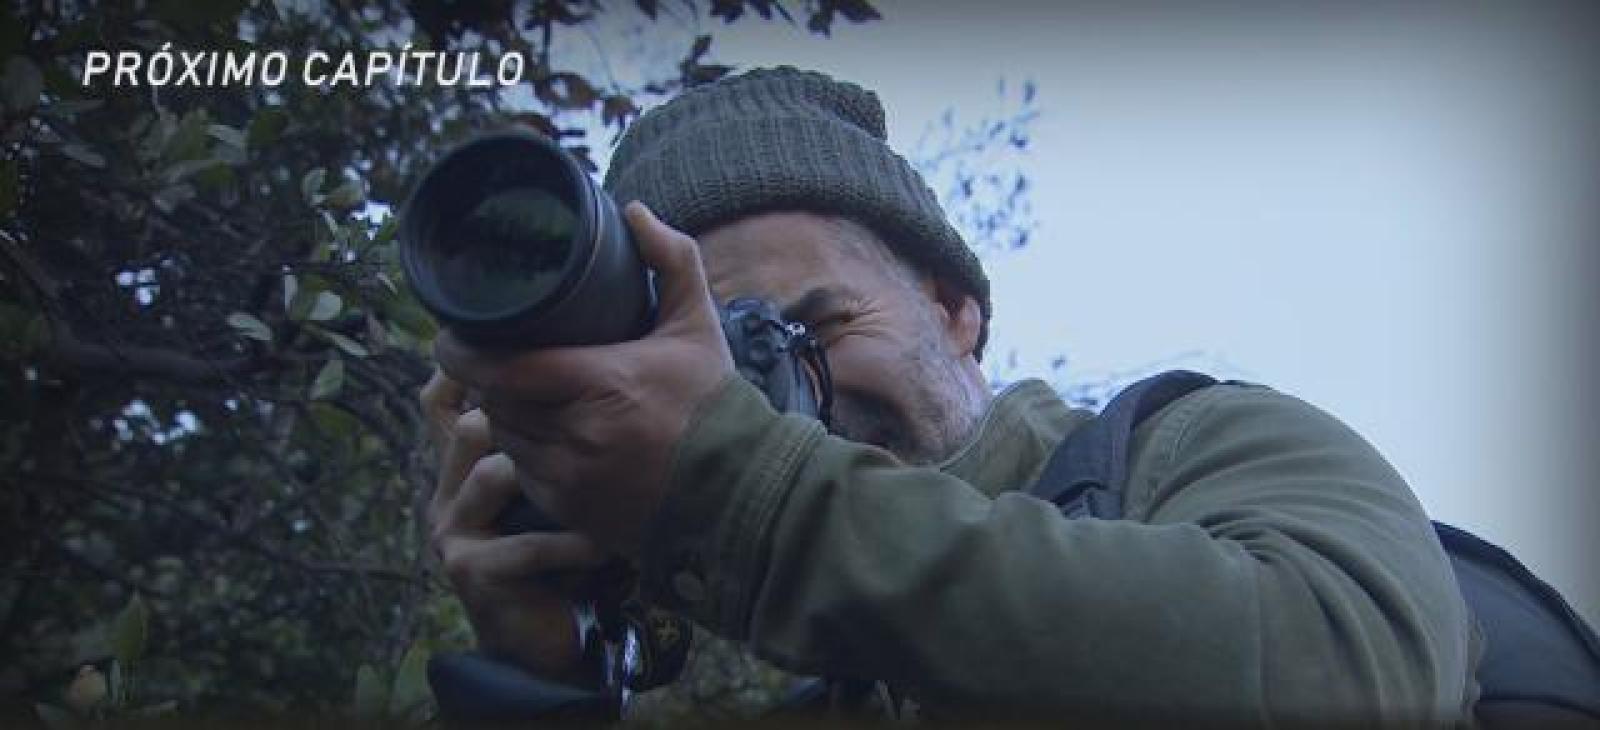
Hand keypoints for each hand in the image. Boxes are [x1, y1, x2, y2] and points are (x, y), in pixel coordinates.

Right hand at [420, 370, 608, 682]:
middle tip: (589, 416)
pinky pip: (526, 544)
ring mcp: (454, 531)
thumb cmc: (562, 553)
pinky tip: (603, 543)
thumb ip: (555, 438)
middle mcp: (448, 490)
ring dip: (554, 480)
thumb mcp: (554, 487)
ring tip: (604, 481)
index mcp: (463, 463)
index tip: (531, 352)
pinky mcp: (471, 571)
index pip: (442, 399)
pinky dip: (571, 544)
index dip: (471, 371)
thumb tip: (591, 366)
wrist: (548, 636)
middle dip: (528, 419)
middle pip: (469, 426)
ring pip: (494, 475)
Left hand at [434, 202, 734, 558]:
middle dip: (489, 381)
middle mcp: (579, 435)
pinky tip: (546, 435)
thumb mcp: (697, 324)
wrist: (739, 489)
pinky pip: (522, 475)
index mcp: (602, 382)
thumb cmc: (713, 403)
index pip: (501, 369)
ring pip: (504, 439)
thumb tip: (634, 211)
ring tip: (522, 394)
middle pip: (495, 402)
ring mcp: (573, 480)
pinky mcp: (572, 512)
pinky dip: (525, 453)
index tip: (451, 336)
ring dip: (504, 416)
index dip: (461, 353)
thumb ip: (671, 260)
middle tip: (495, 359)